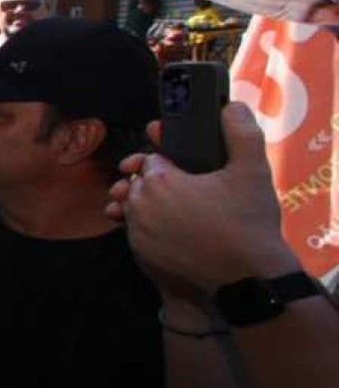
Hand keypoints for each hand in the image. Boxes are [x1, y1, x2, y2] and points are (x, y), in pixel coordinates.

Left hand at [105, 103, 297, 293]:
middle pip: (138, 183)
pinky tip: (163, 227)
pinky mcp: (140, 255)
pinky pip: (134, 232)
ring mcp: (137, 232)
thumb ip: (242, 133)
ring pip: (133, 207)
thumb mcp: (252, 171)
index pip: (150, 159)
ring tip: (167, 205)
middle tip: (174, 183)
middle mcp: (140, 205)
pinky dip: (144, 227)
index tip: (176, 163)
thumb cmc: (247, 224)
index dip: (164, 159)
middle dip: (151, 180)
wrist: (245, 279)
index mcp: (159, 179)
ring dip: (145, 203)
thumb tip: (231, 107)